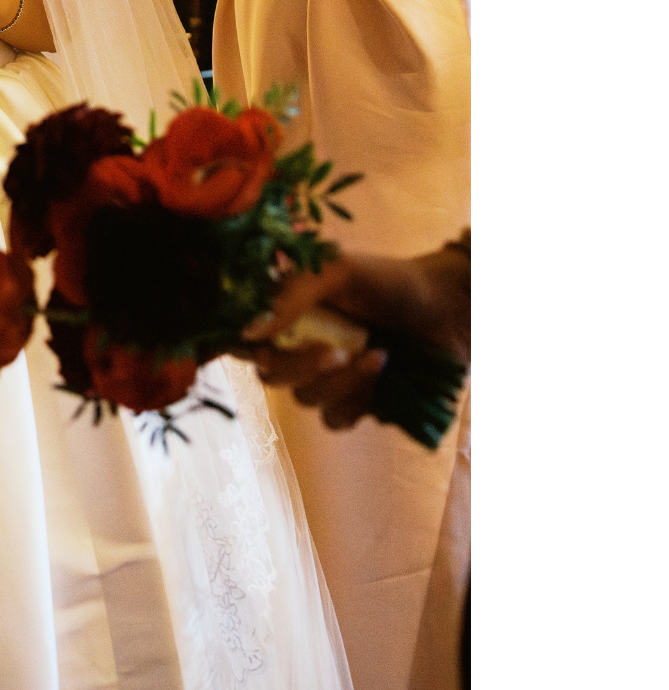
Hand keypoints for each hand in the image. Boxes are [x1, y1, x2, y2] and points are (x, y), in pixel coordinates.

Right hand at [240, 248, 469, 430]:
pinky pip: (336, 419)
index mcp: (288, 310)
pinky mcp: (358, 404)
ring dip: (338, 382)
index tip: (256, 346)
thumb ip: (290, 296)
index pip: (243, 334)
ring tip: (374, 354)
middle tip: (333, 351)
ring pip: (304, 399)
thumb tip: (248, 331)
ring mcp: (329, 378)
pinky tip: (381, 370)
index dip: (239, 344)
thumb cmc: (392, 279)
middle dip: (299, 366)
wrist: (451, 308)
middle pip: (269, 373)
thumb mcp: (336, 270)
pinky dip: (356, 398)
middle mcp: (301, 344)